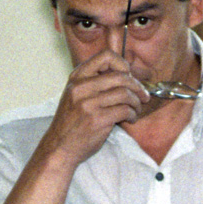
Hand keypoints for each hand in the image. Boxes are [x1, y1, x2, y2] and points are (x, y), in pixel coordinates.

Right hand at [47, 49, 149, 165]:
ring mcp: (88, 103)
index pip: (105, 56)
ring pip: (125, 94)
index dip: (122, 65)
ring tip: (135, 110)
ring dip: (136, 103)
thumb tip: (127, 75)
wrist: (59, 147)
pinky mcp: (97, 119)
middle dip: (137, 86)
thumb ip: (94, 83)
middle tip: (143, 96)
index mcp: (76, 77)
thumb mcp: (76, 95)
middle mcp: (81, 87)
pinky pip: (125, 110)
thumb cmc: (72, 122)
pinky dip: (132, 115)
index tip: (129, 76)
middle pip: (121, 76)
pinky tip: (130, 119)